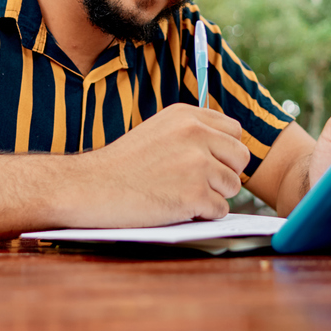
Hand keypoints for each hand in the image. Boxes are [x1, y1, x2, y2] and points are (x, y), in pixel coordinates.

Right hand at [63, 104, 250, 227]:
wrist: (90, 187)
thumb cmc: (121, 165)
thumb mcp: (157, 131)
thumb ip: (190, 133)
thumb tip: (226, 148)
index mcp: (186, 116)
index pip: (233, 130)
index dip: (224, 151)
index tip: (208, 162)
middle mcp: (195, 134)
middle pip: (240, 156)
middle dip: (225, 173)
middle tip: (198, 183)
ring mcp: (197, 164)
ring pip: (232, 185)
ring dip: (213, 196)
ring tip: (180, 194)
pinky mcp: (194, 194)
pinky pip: (220, 209)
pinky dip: (203, 214)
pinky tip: (177, 208)